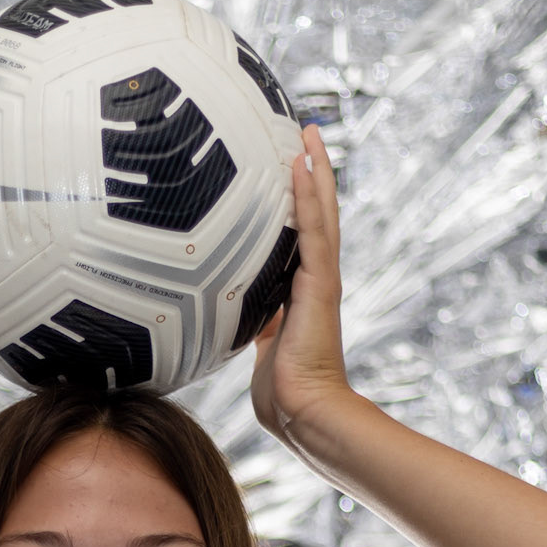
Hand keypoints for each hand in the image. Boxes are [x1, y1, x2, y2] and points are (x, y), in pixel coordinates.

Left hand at [249, 124, 356, 451]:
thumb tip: (225, 314)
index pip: (300, 236)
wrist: (302, 413)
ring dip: (315, 171)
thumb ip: (250, 324)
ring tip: (308, 134)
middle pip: (317, 215)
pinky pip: (315, 229)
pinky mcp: (321, 284)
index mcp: (300, 292)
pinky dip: (310, 194)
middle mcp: (315, 279)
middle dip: (310, 174)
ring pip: (321, 213)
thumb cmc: (281, 393)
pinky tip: (303, 163)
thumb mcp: (257, 347)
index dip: (296, 202)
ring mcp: (321, 279)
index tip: (287, 167)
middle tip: (304, 134)